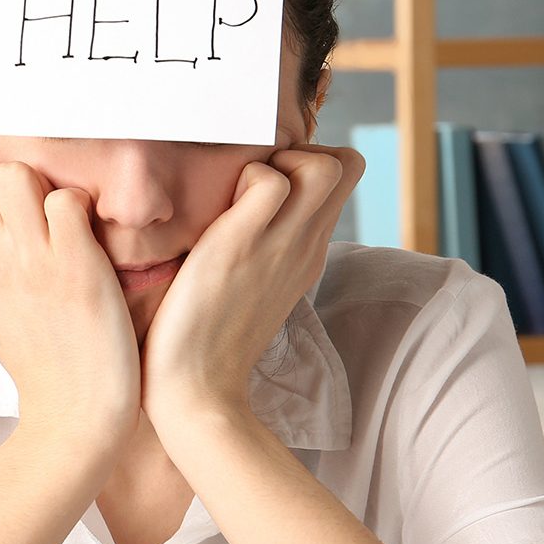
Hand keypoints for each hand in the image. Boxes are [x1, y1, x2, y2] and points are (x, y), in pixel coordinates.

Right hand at [0, 153, 141, 454]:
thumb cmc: (42, 357)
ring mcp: (30, 260)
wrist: (72, 413)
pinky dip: (83, 209)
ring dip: (46, 187)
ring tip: (65, 224)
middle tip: (38, 210)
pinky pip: (67, 201)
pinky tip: (91, 241)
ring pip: (16, 173)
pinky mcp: (75, 266)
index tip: (12, 207)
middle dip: (8, 172)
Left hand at [138, 143, 364, 430]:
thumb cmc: (206, 340)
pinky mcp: (244, 246)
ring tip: (239, 196)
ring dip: (280, 162)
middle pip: (346, 162)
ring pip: (323, 164)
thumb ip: (259, 248)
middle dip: (302, 152)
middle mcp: (305, 244)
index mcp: (307, 252)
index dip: (306, 163)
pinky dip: (243, 179)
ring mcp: (280, 245)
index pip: (341, 178)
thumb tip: (239, 216)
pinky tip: (216, 214)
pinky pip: (269, 181)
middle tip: (254, 183)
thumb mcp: (251, 285)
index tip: (264, 185)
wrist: (197, 392)